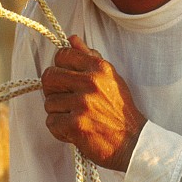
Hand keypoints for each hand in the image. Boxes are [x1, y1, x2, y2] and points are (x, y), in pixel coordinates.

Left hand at [41, 34, 146, 171]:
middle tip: (64, 99)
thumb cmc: (120, 110)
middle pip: (49, 76)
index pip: (62, 55)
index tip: (65, 78)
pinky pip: (51, 122)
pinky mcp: (76, 124)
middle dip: (52, 90)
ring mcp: (83, 103)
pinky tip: (73, 130)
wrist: (133, 142)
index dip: (59, 67)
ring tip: (74, 117)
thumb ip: (89, 56)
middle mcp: (91, 82)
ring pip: (49, 102)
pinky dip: (59, 129)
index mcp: (99, 68)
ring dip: (58, 112)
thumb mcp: (110, 77)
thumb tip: (72, 39)